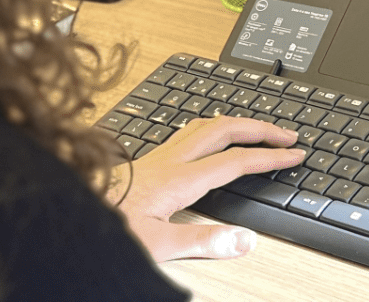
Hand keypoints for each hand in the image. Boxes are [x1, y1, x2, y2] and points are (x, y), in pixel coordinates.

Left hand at [110, 115, 306, 261]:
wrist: (75, 209)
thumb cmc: (110, 226)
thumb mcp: (158, 245)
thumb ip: (203, 242)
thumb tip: (245, 240)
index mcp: (180, 179)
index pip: (235, 160)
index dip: (269, 156)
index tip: (294, 153)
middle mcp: (171, 160)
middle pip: (224, 130)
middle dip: (260, 128)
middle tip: (287, 134)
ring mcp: (159, 155)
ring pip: (205, 125)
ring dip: (236, 123)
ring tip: (257, 128)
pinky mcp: (149, 158)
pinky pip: (188, 131)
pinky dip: (212, 127)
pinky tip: (210, 135)